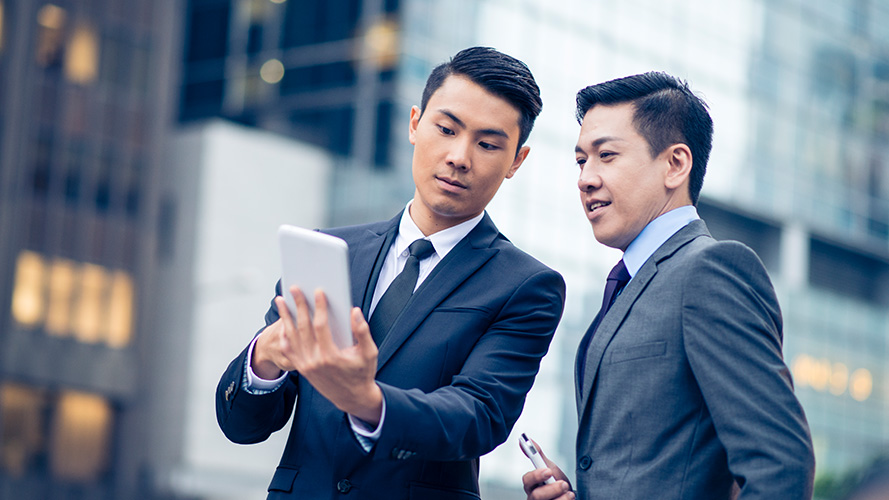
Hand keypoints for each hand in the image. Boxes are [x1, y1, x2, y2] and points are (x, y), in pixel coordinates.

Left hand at [253, 286, 382, 424]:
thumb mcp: (369, 353)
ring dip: (285, 317)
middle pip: (302, 328)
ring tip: (281, 301)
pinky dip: (284, 335)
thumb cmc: (362, 373)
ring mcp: (306, 366)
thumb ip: (362, 331)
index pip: (321, 326)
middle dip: (298, 306)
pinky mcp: (302, 369)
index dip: (319, 307)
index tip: (318, 292)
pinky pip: (288, 350)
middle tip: (295, 289)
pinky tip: (284, 322)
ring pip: (291, 337)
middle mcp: (315, 361)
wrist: (352, 398)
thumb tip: (354, 311)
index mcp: (331, 357)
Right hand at [521, 440, 573, 499]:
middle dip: (552, 489)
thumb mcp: (549, 467)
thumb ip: (538, 455)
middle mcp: (534, 498)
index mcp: (532, 485)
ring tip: (569, 494)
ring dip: (561, 498)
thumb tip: (529, 439)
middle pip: (536, 496)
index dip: (536, 475)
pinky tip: (569, 499)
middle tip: (564, 484)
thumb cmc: (556, 482)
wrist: (569, 495)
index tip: (548, 471)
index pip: (527, 480)